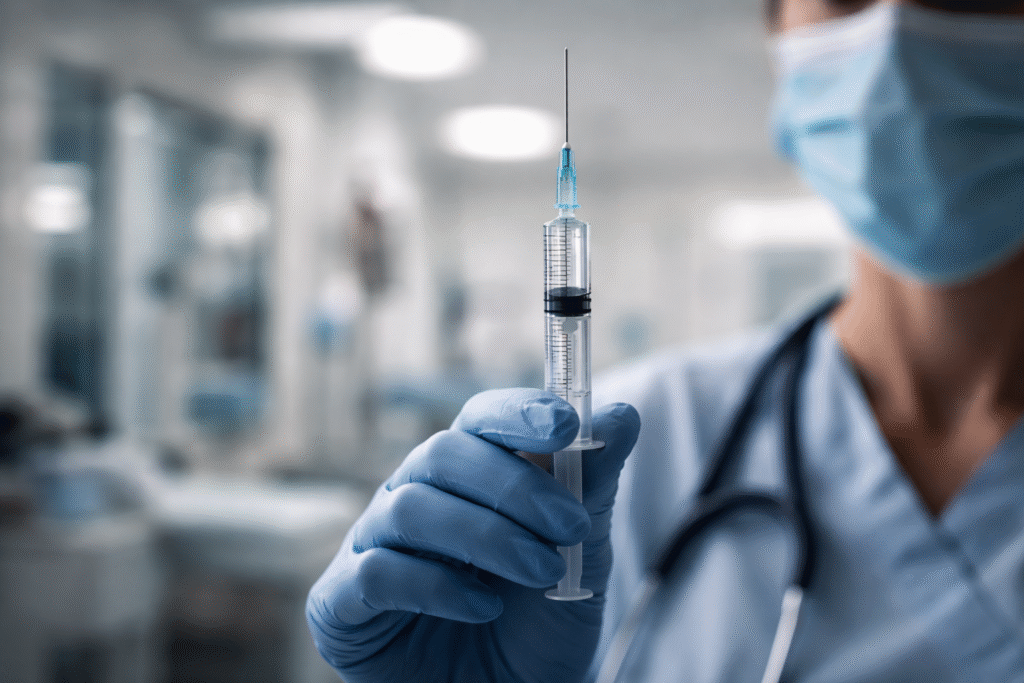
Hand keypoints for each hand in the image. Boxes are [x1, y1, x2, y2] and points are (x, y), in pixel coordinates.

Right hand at [306, 388, 640, 682]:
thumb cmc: (539, 619)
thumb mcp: (582, 554)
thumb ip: (593, 486)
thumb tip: (623, 413)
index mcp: (466, 472)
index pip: (480, 418)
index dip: (517, 413)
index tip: (566, 425)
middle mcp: (412, 495)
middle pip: (442, 454)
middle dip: (515, 488)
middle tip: (570, 528)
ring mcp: (372, 544)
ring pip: (410, 508)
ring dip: (486, 537)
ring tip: (542, 573)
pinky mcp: (343, 601)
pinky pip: (376, 574)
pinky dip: (437, 587)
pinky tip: (484, 609)